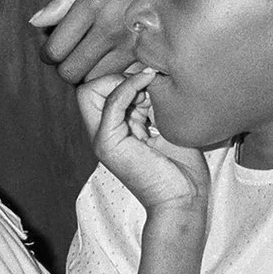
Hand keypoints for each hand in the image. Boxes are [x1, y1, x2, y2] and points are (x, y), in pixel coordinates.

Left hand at [33, 0, 164, 84]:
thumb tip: (35, 22)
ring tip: (97, 55)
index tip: (54, 47)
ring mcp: (134, 43)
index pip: (55, 49)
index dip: (49, 53)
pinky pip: (122, 76)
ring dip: (90, 72)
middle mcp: (111, 26)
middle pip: (71, 71)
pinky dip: (115, 72)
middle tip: (74, 53)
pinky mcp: (154, 53)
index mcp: (94, 1)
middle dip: (67, 66)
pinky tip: (119, 57)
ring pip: (95, 80)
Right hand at [79, 67, 208, 215]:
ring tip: (151, 93)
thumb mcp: (165, 124)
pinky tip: (148, 81)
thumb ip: (150, 102)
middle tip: (147, 86)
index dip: (120, 78)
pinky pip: (111, 102)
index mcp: (115, 131)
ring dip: (123, 82)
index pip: (97, 90)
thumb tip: (146, 73)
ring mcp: (103, 140)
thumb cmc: (183, 168)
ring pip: (90, 91)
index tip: (150, 82)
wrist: (184, 200)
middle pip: (88, 89)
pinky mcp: (109, 144)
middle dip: (115, 77)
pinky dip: (129, 85)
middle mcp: (104, 134)